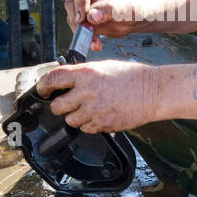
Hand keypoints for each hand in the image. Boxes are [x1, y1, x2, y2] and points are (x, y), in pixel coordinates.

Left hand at [36, 60, 161, 132]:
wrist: (153, 91)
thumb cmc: (133, 77)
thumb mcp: (104, 67)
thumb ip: (83, 75)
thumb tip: (67, 81)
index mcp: (85, 74)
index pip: (52, 79)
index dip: (43, 86)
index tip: (43, 91)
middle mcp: (86, 92)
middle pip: (57, 106)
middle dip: (60, 105)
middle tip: (66, 103)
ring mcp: (94, 110)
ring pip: (70, 120)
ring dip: (75, 116)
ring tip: (89, 109)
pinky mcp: (102, 124)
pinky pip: (86, 128)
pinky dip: (89, 124)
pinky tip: (100, 114)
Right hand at [64, 0, 144, 51]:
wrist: (137, 18)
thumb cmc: (135, 6)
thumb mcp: (127, 6)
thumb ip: (111, 9)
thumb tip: (92, 16)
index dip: (81, 2)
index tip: (84, 17)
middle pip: (72, 2)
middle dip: (78, 20)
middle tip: (87, 32)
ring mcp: (83, 3)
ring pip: (72, 17)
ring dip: (81, 31)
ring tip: (95, 42)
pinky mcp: (83, 18)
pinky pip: (78, 28)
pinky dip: (84, 37)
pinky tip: (95, 44)